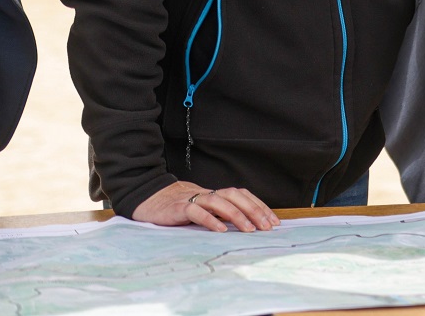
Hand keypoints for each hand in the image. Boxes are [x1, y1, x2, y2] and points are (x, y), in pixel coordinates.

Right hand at [130, 180, 277, 231]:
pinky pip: (196, 211)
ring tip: (249, 229)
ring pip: (219, 201)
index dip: (259, 206)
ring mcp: (193, 199)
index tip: (274, 221)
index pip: (243, 195)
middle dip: (254, 210)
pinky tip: (220, 230)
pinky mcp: (178, 208)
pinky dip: (210, 219)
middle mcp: (207, 194)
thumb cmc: (180, 208)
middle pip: (235, 196)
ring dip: (237, 215)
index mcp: (216, 195)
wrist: (150, 200)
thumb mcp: (204, 211)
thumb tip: (248, 227)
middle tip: (267, 226)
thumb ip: (221, 215)